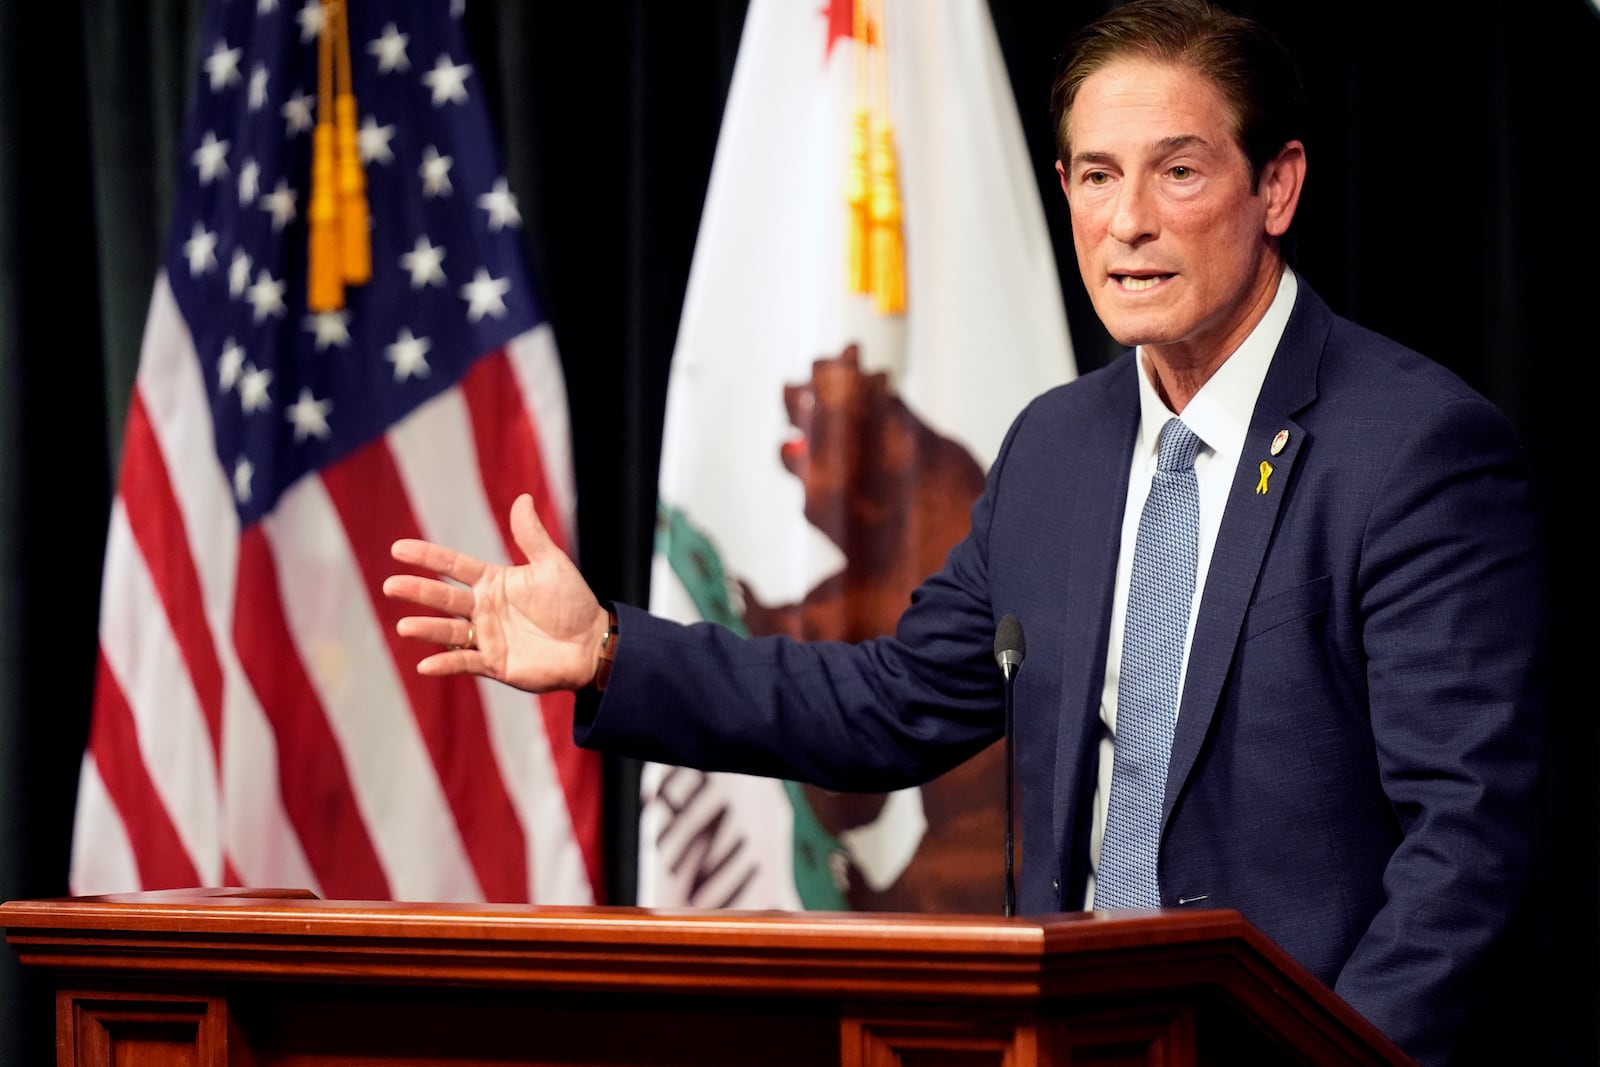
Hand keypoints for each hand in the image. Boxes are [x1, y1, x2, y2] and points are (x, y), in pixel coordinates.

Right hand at [383, 493, 609, 692]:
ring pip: (449, 630)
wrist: (591, 644)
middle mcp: (483, 608)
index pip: (454, 566)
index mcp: (493, 582)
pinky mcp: (495, 663)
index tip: (398, 549)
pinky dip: (446, 663)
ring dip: (427, 629)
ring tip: (405, 628)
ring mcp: (487, 637)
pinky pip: (465, 662)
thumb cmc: (573, 603)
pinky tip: (426, 665)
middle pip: (444, 598)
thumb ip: (531, 536)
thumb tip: (523, 498)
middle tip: (391, 586)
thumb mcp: (552, 565)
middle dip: (418, 592)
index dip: (427, 557)